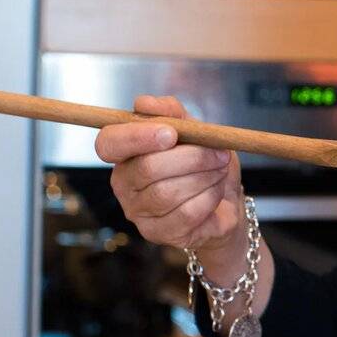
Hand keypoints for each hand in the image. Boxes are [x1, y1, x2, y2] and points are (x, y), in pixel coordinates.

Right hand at [95, 95, 244, 255]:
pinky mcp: (156, 233)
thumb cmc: (206, 165)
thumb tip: (144, 103)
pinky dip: (209, 198)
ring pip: (168, 193)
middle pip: (148, 168)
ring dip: (205, 177)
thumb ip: (172, 113)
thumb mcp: (195, 131)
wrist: (227, 202)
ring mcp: (137, 211)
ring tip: (219, 171)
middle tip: (219, 154)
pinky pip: (185, 213)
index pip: (108, 143)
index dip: (136, 137)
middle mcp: (123, 183)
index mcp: (125, 153)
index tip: (170, 134)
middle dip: (192, 157)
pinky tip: (215, 192)